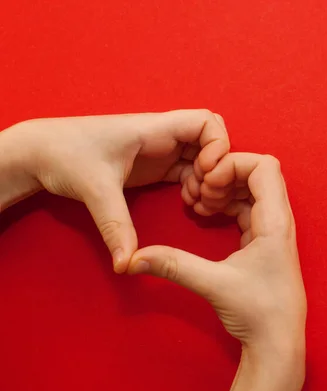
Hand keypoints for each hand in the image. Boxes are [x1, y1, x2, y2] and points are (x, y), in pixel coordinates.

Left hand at [1, 110, 228, 271]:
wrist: (40, 153)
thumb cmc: (64, 155)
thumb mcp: (95, 191)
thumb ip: (116, 228)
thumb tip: (128, 264)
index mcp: (153, 129)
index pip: (205, 121)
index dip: (217, 145)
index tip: (206, 172)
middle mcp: (161, 137)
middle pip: (210, 138)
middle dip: (218, 163)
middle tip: (207, 189)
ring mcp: (159, 151)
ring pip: (201, 156)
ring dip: (207, 178)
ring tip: (198, 202)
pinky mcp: (153, 165)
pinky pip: (187, 171)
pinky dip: (194, 185)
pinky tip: (189, 203)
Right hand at [129, 153, 306, 390]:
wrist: (278, 343)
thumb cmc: (260, 314)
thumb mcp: (213, 284)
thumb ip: (174, 266)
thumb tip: (134, 258)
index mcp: (276, 222)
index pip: (265, 167)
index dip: (233, 164)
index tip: (208, 183)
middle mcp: (279, 221)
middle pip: (258, 174)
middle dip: (226, 174)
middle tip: (201, 193)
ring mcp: (274, 231)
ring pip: (253, 191)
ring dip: (226, 190)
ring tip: (202, 206)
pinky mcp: (265, 242)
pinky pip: (248, 208)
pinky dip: (228, 205)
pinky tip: (208, 217)